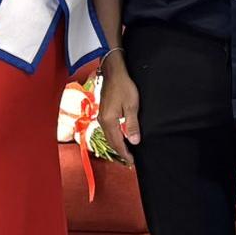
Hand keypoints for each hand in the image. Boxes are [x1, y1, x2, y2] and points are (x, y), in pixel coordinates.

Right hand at [97, 52, 141, 166]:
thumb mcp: (132, 106)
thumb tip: (134, 141)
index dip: (125, 153)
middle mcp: (102, 121)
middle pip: (111, 142)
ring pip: (109, 136)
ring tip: (127, 152)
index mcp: (109, 121)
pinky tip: (121, 137)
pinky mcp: (103, 113)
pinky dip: (114, 137)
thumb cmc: (124, 86)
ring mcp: (101, 117)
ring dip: (117, 145)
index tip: (132, 162)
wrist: (113, 72)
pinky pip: (108, 130)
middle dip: (120, 152)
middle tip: (130, 161)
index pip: (117, 143)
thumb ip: (132, 125)